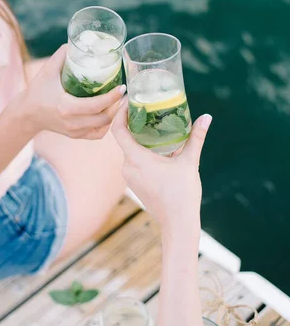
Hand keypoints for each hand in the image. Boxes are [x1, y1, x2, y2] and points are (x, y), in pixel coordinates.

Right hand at [23, 45, 125, 139]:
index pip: (96, 105)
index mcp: (66, 107)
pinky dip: (105, 125)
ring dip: (113, 115)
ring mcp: (74, 131)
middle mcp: (72, 122)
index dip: (112, 97)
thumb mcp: (47, 71)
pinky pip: (97, 134)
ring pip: (102, 127)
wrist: (27, 114)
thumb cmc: (38, 90)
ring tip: (118, 101)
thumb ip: (61, 55)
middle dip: (117, 105)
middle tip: (123, 92)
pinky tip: (108, 113)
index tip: (122, 87)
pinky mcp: (75, 135)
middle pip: (103, 118)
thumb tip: (76, 42)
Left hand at [112, 100, 211, 239]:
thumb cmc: (182, 194)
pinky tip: (155, 146)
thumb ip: (196, 137)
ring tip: (151, 124)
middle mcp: (127, 167)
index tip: (127, 101)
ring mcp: (129, 176)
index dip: (120, 114)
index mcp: (136, 159)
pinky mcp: (134, 183)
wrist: (178, 224)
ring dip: (138, 138)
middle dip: (133, 123)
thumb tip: (207, 117)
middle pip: (124, 138)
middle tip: (144, 108)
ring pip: (129, 150)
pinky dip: (141, 151)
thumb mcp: (190, 162)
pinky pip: (133, 161)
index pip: (118, 130)